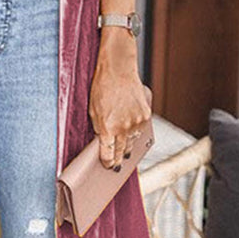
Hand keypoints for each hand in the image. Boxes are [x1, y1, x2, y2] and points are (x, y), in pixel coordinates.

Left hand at [88, 29, 150, 168]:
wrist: (118, 70)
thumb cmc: (102, 88)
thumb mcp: (93, 110)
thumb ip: (99, 128)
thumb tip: (103, 141)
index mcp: (108, 128)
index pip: (108, 154)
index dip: (107, 162)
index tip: (107, 166)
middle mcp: (123, 128)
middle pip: (121, 151)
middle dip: (118, 159)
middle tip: (117, 166)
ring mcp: (137, 122)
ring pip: (133, 142)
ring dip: (127, 146)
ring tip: (124, 152)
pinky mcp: (146, 115)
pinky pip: (141, 130)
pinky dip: (136, 132)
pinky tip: (131, 132)